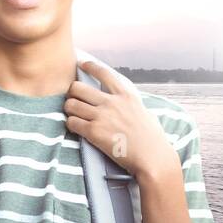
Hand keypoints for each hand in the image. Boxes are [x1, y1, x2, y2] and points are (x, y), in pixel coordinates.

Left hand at [64, 61, 179, 179]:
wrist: (152, 158)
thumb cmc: (152, 138)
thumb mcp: (144, 112)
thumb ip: (130, 103)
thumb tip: (123, 100)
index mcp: (126, 95)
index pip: (104, 73)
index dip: (89, 66)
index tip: (81, 64)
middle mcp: (112, 103)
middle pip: (78, 88)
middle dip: (73, 93)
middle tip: (75, 101)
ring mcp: (102, 116)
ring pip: (70, 104)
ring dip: (69, 110)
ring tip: (75, 115)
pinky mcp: (94, 132)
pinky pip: (71, 122)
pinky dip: (71, 124)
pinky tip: (77, 128)